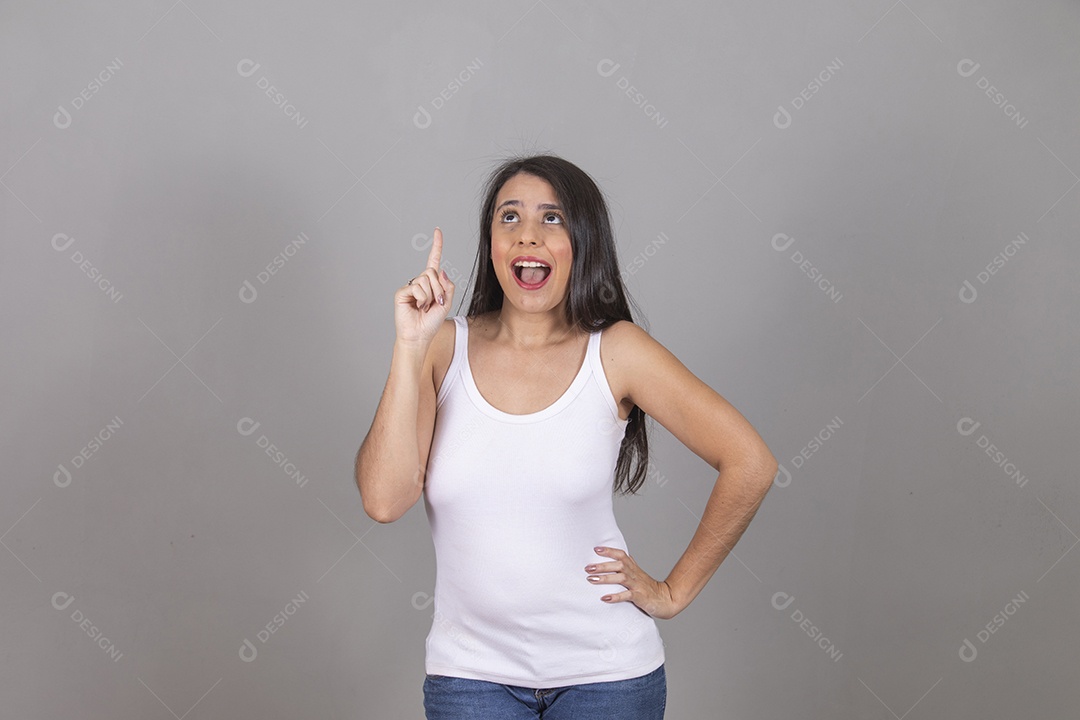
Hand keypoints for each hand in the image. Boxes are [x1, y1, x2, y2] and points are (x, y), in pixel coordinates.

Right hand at [395, 227, 453, 347]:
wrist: (419, 336)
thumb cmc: (430, 323)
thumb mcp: (446, 304)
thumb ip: (447, 287)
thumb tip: (442, 271)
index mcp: (431, 284)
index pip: (434, 261)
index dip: (437, 246)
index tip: (438, 231)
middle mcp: (420, 282)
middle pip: (432, 272)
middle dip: (438, 289)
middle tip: (435, 304)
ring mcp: (410, 286)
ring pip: (426, 279)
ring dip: (430, 296)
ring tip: (424, 307)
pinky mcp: (402, 292)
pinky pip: (417, 287)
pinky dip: (421, 299)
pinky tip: (417, 307)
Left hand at [585, 546, 682, 619]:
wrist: (666, 599)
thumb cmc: (648, 587)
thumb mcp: (636, 574)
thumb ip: (626, 567)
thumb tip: (612, 559)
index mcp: (633, 567)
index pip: (621, 555)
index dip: (609, 551)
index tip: (596, 549)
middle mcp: (634, 574)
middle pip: (618, 565)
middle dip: (602, 565)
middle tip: (587, 567)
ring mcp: (637, 585)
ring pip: (621, 578)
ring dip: (605, 578)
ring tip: (591, 579)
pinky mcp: (639, 597)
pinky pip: (626, 595)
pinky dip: (615, 596)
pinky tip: (604, 598)